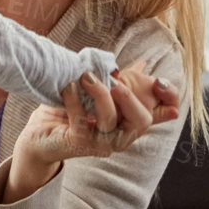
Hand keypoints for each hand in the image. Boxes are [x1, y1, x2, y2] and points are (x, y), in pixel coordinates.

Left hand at [15, 58, 179, 167]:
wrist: (39, 135)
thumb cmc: (70, 112)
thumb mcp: (100, 90)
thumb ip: (122, 81)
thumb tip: (144, 64)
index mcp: (129, 121)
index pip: (161, 113)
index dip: (170, 98)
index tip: (159, 81)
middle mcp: (120, 135)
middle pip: (143, 121)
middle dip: (130, 98)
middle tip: (115, 81)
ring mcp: (100, 143)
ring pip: (110, 120)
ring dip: (98, 93)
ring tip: (84, 76)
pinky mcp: (79, 144)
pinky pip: (81, 122)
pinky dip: (74, 100)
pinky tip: (68, 87)